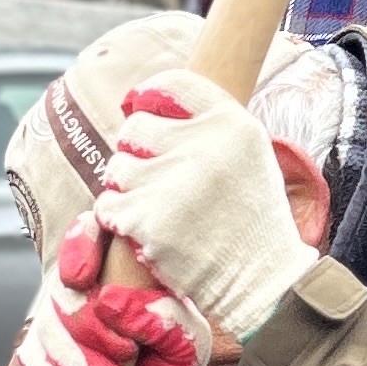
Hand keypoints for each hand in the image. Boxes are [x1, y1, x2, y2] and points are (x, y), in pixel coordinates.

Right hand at [15, 223, 201, 365]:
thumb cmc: (176, 365)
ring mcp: (61, 318)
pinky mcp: (45, 352)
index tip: (83, 279)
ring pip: (46, 327)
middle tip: (124, 352)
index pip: (90, 229)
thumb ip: (163, 317)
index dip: (78, 246)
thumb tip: (111, 301)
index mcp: (126, 267)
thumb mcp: (188, 343)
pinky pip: (33, 360)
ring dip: (79, 364)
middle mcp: (88, 285)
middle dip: (88, 328)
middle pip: (61, 287)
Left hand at [92, 73, 310, 346]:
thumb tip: (144, 102)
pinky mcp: (147, 221)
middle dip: (137, 153)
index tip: (137, 104)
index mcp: (233, 124)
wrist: (260, 281)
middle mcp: (203, 148)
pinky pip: (107, 205)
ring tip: (161, 211)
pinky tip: (149, 231)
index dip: (148, 95)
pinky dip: (119, 219)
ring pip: (116, 168)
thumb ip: (207, 125)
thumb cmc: (250, 216)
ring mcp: (172, 184)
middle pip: (134, 127)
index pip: (173, 84)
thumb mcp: (249, 154)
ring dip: (128, 189)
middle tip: (159, 181)